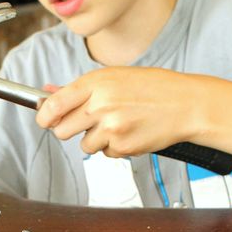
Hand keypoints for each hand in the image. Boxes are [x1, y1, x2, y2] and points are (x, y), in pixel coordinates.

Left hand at [36, 67, 199, 157]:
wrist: (187, 104)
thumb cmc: (153, 88)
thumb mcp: (115, 78)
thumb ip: (78, 89)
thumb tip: (46, 94)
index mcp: (96, 83)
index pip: (53, 105)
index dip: (44, 116)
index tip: (45, 120)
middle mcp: (101, 105)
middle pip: (62, 131)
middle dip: (69, 130)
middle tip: (85, 123)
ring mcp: (111, 128)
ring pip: (84, 145)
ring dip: (95, 139)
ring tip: (118, 124)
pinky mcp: (122, 147)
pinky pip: (105, 153)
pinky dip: (114, 147)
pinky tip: (130, 132)